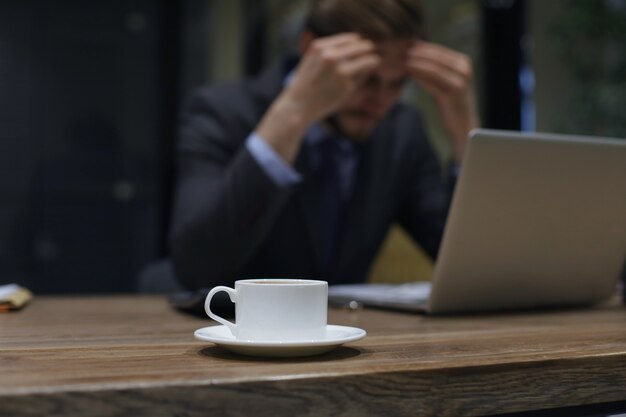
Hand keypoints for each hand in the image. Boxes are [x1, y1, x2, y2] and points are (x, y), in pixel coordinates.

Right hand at [256, 33, 379, 163]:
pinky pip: (361, 78)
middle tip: (372, 57)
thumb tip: (360, 44)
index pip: (352, 39)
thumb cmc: (307, 83)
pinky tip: (346, 86)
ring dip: (372, 63)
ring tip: (371, 65)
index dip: (359, 44)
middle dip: (368, 51)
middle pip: (362, 47)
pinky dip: (358, 80)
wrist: (298, 105)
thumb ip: (331, 50)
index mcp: (320, 47)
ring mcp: (340, 71)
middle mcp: (331, 56)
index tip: (363, 49)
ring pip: (369, 61)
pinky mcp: (346, 86)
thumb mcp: (314, 59)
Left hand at [406, 40, 478, 162]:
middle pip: (435, 57)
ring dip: (415, 63)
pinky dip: (418, 76)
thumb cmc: (451, 103)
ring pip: (432, 68)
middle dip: (415, 53)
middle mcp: (464, 69)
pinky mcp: (453, 94)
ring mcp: (460, 82)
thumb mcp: (445, 81)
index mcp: (463, 62)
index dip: (419, 47)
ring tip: (399, 60)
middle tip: (397, 51)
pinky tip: (407, 74)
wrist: (464, 125)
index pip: (437, 50)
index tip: (402, 45)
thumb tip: (414, 51)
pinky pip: (431, 82)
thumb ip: (435, 67)